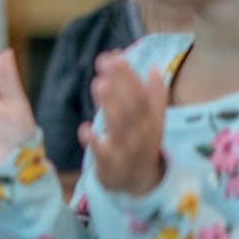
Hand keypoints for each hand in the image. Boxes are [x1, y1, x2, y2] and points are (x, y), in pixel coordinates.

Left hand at [79, 53, 167, 195]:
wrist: (139, 183)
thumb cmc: (140, 144)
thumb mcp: (151, 122)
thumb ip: (152, 95)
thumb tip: (154, 67)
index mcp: (150, 121)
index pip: (142, 95)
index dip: (130, 76)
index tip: (116, 55)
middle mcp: (141, 134)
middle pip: (133, 107)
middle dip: (121, 84)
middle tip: (106, 62)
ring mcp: (126, 150)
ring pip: (120, 127)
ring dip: (110, 105)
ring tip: (99, 83)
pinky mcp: (110, 166)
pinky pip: (103, 154)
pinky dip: (95, 141)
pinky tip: (85, 128)